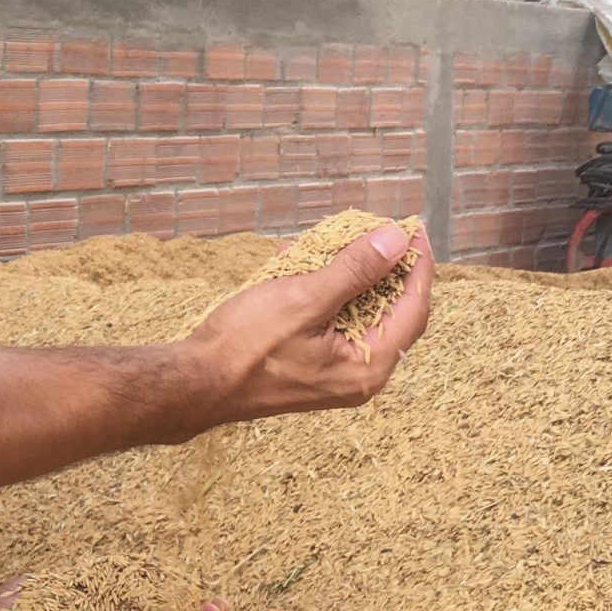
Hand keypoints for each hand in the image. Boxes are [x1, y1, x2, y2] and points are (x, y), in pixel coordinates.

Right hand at [188, 217, 432, 423]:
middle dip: (381, 266)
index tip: (411, 228)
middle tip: (375, 229)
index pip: (413, 307)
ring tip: (332, 239)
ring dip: (347, 275)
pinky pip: (333, 321)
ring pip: (359, 313)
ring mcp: (336, 372)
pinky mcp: (313, 365)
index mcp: (368, 366)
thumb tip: (395, 241)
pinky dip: (323, 291)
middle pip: (391, 311)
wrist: (195, 382)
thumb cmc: (245, 347)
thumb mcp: (303, 299)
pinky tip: (300, 263)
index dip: (416, 264)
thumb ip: (354, 270)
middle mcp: (359, 374)